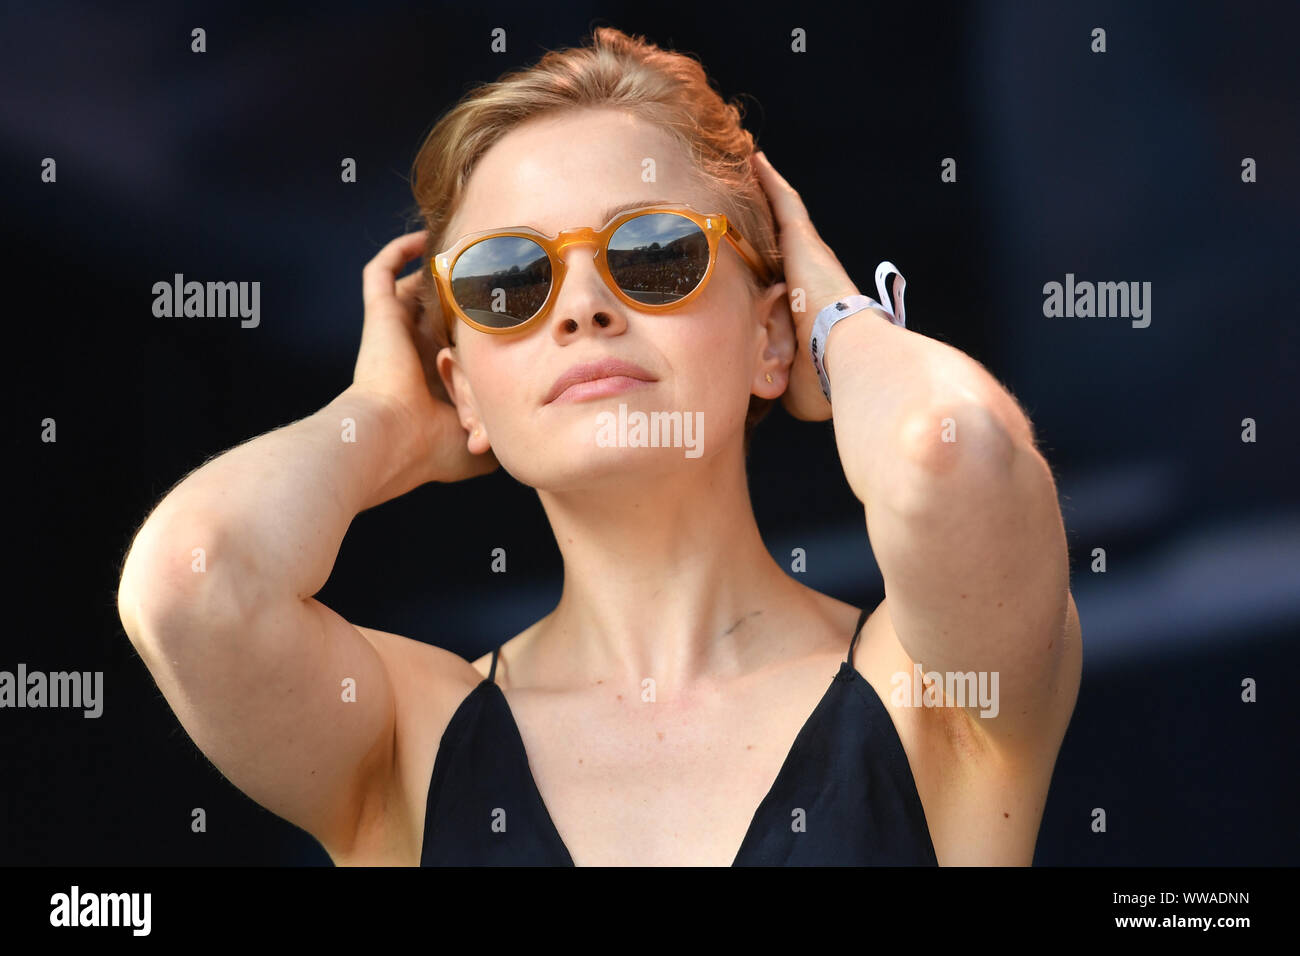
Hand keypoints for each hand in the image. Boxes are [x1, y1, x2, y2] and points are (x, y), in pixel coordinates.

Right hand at [352, 229, 498, 483]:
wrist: (394, 439)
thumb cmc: (433, 448)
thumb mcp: (478, 443)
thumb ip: (498, 430)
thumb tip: (522, 432)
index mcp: (436, 378)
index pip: (460, 342)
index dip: (484, 324)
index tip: (517, 307)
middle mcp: (414, 350)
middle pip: (438, 308)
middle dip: (462, 290)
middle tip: (496, 267)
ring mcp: (394, 330)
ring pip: (412, 285)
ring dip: (435, 267)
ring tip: (465, 245)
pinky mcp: (378, 315)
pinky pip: (381, 271)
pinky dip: (399, 252)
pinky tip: (425, 239)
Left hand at [751, 150, 864, 421]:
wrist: (843, 358)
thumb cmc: (824, 379)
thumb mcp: (792, 383)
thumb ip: (775, 379)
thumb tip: (765, 391)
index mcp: (808, 310)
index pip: (783, 284)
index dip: (769, 270)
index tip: (754, 263)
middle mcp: (810, 277)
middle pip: (782, 242)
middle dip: (767, 221)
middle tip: (746, 198)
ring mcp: (809, 255)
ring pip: (783, 215)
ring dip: (767, 191)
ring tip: (748, 164)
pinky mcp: (803, 241)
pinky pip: (782, 201)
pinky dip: (769, 179)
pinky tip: (753, 157)